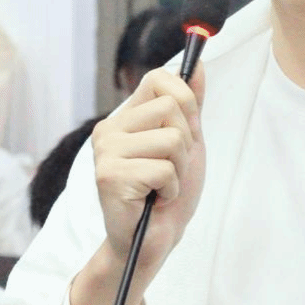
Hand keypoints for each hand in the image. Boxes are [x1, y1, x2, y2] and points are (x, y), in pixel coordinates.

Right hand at [90, 64, 205, 277]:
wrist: (156, 239)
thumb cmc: (169, 191)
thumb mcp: (188, 141)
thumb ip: (192, 104)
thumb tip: (198, 65)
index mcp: (126, 116)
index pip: (160, 77)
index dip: (185, 100)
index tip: (186, 129)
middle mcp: (110, 129)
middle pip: (173, 107)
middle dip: (186, 142)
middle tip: (170, 167)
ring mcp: (106, 152)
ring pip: (172, 139)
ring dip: (178, 169)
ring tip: (162, 185)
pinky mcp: (109, 177)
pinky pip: (163, 169)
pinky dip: (170, 189)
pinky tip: (154, 199)